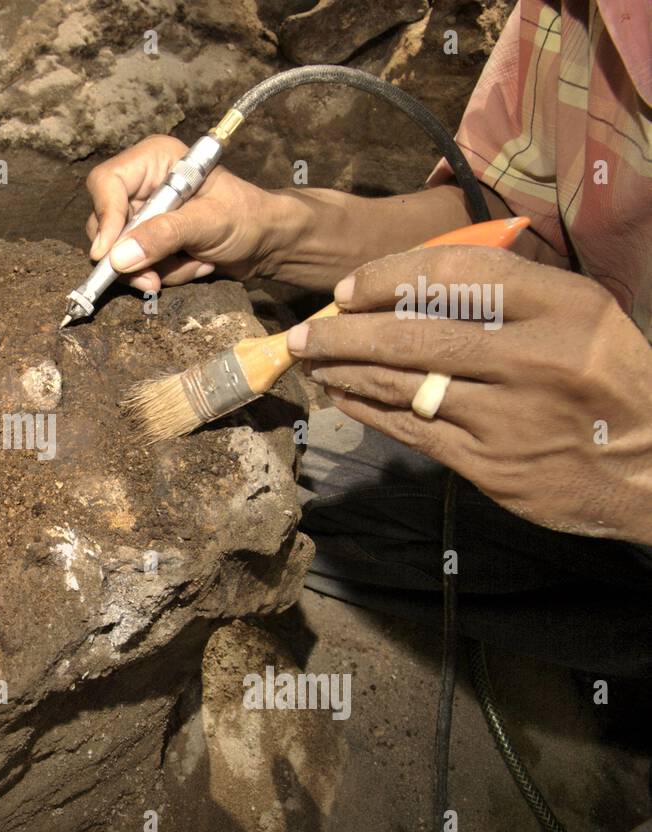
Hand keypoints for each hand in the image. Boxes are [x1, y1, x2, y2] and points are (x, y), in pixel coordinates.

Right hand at [84, 135, 287, 291]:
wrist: (268, 244)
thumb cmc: (248, 218)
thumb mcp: (208, 222)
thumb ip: (164, 235)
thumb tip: (118, 258)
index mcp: (154, 160)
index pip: (106, 183)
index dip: (104, 218)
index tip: (108, 254)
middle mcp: (142, 185)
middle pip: (104, 223)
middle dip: (133, 257)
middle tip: (153, 280)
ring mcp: (144, 215)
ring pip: (119, 252)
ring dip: (157, 268)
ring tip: (196, 263)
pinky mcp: (149, 241)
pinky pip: (137, 266)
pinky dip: (165, 273)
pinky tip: (195, 265)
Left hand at [287, 246, 651, 544]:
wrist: (649, 468)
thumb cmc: (604, 380)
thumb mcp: (580, 316)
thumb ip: (509, 293)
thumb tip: (409, 279)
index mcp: (565, 306)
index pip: (458, 273)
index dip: (390, 277)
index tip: (350, 289)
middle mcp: (537, 358)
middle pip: (416, 334)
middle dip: (346, 332)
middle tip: (305, 332)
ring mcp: (511, 416)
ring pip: (404, 385)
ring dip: (348, 371)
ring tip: (316, 361)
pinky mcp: (490, 464)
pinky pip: (411, 429)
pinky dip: (369, 410)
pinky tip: (345, 396)